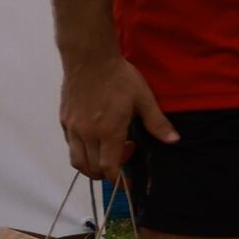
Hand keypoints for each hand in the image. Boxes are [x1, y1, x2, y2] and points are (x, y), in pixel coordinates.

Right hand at [58, 51, 171, 184]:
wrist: (89, 59)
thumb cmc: (119, 77)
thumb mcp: (144, 98)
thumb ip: (157, 123)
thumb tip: (174, 140)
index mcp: (108, 131)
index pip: (109, 166)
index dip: (117, 178)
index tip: (126, 180)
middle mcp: (87, 133)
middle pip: (90, 168)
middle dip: (106, 172)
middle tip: (123, 153)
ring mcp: (72, 127)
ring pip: (76, 159)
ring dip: (90, 164)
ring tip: (107, 150)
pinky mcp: (64, 119)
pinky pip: (70, 144)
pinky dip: (81, 150)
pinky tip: (94, 137)